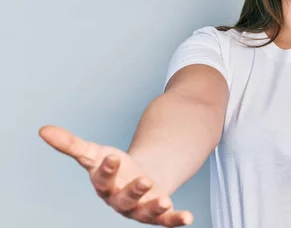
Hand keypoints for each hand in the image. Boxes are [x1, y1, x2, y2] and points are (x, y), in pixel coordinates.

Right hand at [39, 125, 193, 225]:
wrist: (137, 180)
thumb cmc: (114, 168)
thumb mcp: (95, 152)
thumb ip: (71, 144)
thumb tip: (42, 129)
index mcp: (104, 185)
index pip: (103, 179)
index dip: (106, 169)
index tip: (112, 156)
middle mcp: (120, 201)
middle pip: (125, 198)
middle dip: (134, 190)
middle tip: (144, 179)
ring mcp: (140, 209)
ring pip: (146, 211)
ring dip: (154, 206)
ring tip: (164, 199)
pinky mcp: (159, 214)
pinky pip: (168, 220)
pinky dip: (177, 219)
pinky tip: (188, 218)